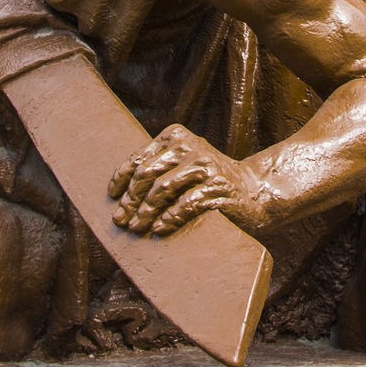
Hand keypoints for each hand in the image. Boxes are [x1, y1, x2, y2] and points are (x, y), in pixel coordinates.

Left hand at [108, 124, 265, 236]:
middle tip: (121, 220)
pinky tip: (159, 229)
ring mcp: (205, 166)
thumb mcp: (183, 164)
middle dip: (130, 200)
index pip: (140, 157)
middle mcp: (190, 146)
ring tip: (136, 228)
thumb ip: (158, 167)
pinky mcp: (216, 187)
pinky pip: (184, 204)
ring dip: (145, 212)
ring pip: (162, 189)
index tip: (112, 196)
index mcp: (176, 136)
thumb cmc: (208, 180)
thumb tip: (118, 192)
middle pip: (147, 174)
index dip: (121, 178)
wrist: (253, 190)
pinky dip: (168, 219)